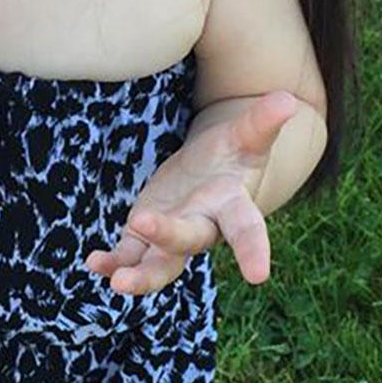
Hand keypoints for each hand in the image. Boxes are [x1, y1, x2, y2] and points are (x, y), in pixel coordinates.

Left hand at [85, 91, 298, 295]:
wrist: (210, 173)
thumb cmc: (233, 155)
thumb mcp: (246, 137)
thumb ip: (262, 122)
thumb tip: (288, 99)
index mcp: (231, 206)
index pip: (246, 229)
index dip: (254, 250)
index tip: (259, 275)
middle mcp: (203, 228)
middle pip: (188, 239)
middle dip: (167, 236)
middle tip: (142, 222)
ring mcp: (173, 238)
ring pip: (159, 264)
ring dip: (139, 276)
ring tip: (118, 283)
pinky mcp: (145, 239)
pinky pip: (129, 255)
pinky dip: (112, 262)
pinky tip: (93, 263)